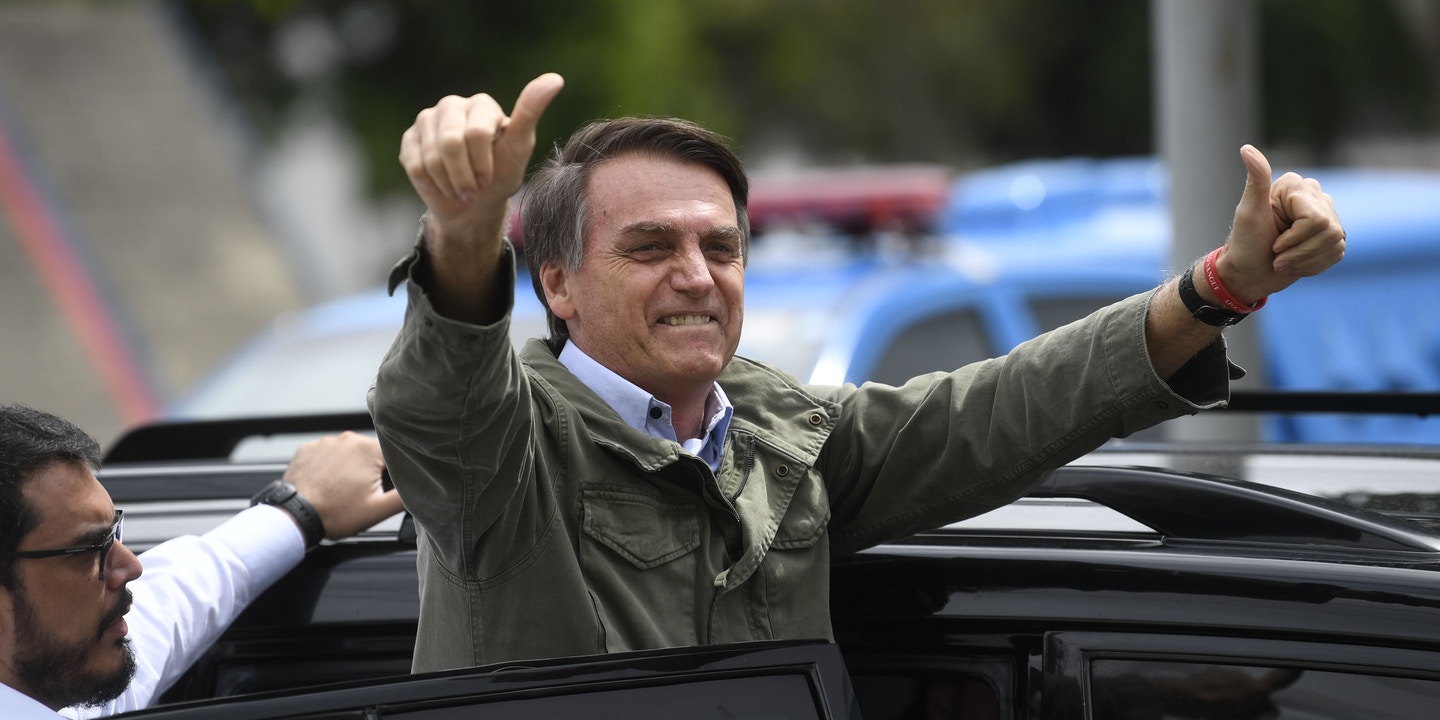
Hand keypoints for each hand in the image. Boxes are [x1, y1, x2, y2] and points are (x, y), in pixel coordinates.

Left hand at [282, 432, 403, 539]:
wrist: (295, 516)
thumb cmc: (334, 513)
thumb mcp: (378, 510)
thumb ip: (405, 497)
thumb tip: (422, 488)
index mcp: (368, 449)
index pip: (393, 456)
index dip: (392, 475)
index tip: (382, 489)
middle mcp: (347, 439)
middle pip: (370, 454)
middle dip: (369, 472)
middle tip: (360, 494)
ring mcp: (325, 442)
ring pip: (349, 454)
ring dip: (349, 470)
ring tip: (341, 492)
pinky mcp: (308, 449)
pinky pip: (328, 455)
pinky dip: (330, 468)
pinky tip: (327, 485)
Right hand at [399, 73, 564, 236]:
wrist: (474, 205)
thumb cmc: (501, 174)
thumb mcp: (520, 147)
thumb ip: (531, 112)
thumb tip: (555, 79)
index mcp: (481, 104)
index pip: (476, 134)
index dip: (482, 164)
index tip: (490, 178)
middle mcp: (451, 106)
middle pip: (450, 144)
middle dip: (464, 176)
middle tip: (474, 189)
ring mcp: (427, 120)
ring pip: (430, 158)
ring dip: (449, 183)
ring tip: (460, 188)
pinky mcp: (409, 139)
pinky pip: (415, 165)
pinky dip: (432, 184)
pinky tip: (442, 184)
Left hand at [1216, 145, 1345, 303]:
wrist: (1249, 273)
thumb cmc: (1245, 243)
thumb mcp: (1248, 212)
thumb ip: (1256, 180)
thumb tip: (1246, 148)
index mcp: (1295, 186)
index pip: (1315, 219)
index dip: (1294, 238)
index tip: (1273, 241)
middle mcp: (1315, 196)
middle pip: (1329, 231)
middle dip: (1299, 251)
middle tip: (1277, 253)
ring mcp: (1327, 215)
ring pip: (1335, 243)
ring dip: (1305, 260)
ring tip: (1284, 260)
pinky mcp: (1333, 235)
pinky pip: (1337, 253)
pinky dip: (1313, 265)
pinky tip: (1296, 263)